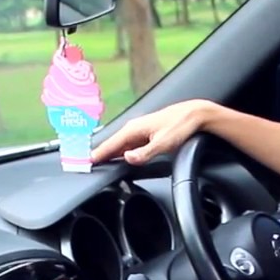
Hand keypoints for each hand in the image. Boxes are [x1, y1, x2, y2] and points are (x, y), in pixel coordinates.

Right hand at [90, 99, 216, 164]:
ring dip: (110, 153)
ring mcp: (139, 130)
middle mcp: (133, 128)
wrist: (193, 114)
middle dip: (100, 154)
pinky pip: (128, 144)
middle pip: (112, 145)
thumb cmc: (179, 126)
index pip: (110, 145)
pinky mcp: (146, 133)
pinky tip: (119, 157)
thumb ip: (144, 153)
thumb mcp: (163, 143)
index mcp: (133, 129)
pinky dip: (121, 151)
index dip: (98, 154)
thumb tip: (126, 158)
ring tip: (99, 162)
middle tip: (87, 164)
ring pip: (120, 145)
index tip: (86, 162)